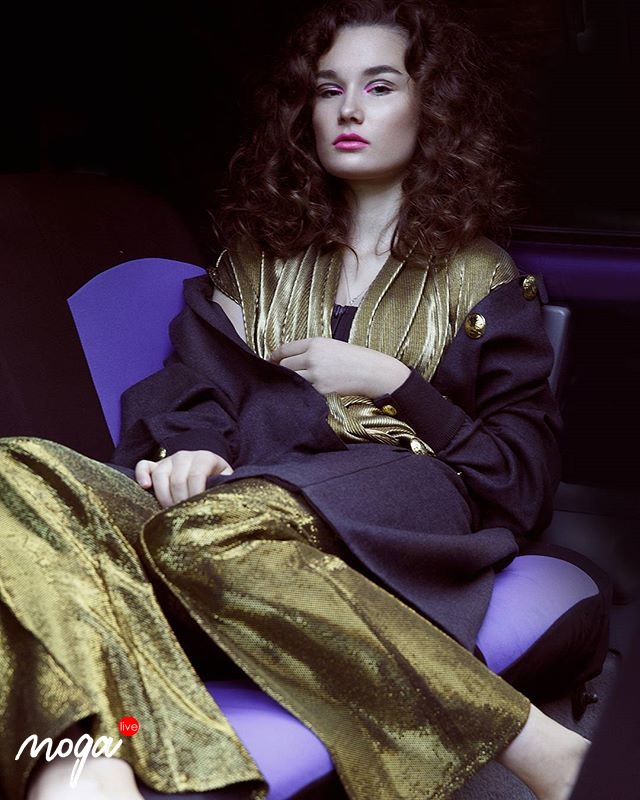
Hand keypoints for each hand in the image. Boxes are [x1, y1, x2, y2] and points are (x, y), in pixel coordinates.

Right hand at [135, 450, 233, 507]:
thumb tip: (221, 503)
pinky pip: (143, 466)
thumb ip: (224, 487)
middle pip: (177, 479)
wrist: (208, 469)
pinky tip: (146, 487)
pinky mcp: (156, 466)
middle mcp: (185, 456)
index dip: (195, 494)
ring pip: (160, 475)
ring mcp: (169, 460)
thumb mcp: (226, 481)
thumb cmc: (218, 480)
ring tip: (170, 510)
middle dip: (180, 500)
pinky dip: (142, 475)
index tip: (196, 510)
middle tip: (183, 514)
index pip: (196, 475)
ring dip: (164, 496)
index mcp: (204, 458)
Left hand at [270, 337, 409, 396]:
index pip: (285, 349)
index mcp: (315, 342)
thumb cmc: (355, 358)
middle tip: (278, 376)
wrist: (373, 372)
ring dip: (289, 383)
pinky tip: (303, 393)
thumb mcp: (332, 345)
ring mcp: (316, 374)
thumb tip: (291, 359)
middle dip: (280, 371)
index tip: (270, 361)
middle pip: (284, 365)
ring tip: (289, 385)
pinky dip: (301, 392)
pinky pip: (303, 391)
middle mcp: (312, 357)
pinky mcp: (321, 389)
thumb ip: (312, 350)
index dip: (274, 356)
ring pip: (291, 379)